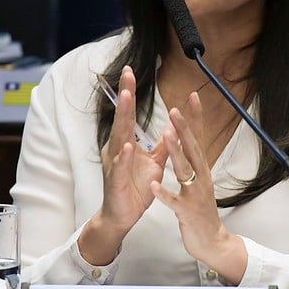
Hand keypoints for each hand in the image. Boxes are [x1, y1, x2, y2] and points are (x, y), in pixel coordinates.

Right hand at [79, 66, 168, 264]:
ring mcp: (114, 165)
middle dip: (124, 96)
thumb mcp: (153, 162)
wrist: (122, 216)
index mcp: (125, 143)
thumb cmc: (135, 187)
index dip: (129, 93)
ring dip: (122, 118)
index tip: (131, 72)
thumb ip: (163, 144)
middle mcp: (117, 149)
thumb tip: (173, 125)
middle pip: (121, 118)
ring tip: (126, 99)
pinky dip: (123, 157)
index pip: (129, 114)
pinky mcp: (116, 182)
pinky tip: (126, 147)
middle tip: (127, 75)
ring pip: (118, 138)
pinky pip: (119, 168)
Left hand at [150, 93, 247, 284]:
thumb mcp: (199, 181)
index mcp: (201, 169)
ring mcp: (194, 195)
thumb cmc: (201, 210)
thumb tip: (189, 139)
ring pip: (184, 170)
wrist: (212, 242)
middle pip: (193, 149)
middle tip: (175, 109)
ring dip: (176, 152)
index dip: (196, 117)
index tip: (193, 96)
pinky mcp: (186, 212)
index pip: (199, 138)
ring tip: (166, 135)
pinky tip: (152, 186)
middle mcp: (201, 178)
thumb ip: (193, 161)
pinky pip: (173, 201)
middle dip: (184, 128)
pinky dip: (163, 193)